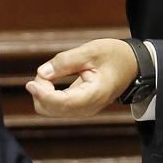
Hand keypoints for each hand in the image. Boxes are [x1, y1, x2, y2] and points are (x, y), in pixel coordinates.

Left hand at [24, 38, 138, 119]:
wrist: (132, 66)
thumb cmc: (114, 56)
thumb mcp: (91, 51)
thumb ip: (65, 61)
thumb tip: (42, 73)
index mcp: (95, 94)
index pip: (63, 102)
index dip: (43, 94)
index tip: (31, 82)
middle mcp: (88, 108)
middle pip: (50, 109)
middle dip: (41, 89)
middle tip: (50, 68)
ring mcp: (82, 111)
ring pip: (48, 110)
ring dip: (43, 92)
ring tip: (54, 71)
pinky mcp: (77, 109)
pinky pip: (54, 107)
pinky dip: (47, 94)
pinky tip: (53, 79)